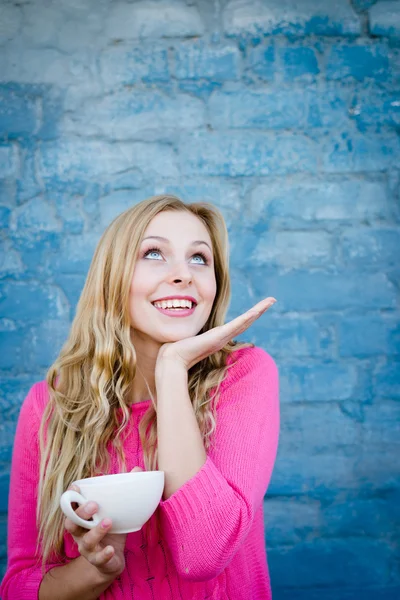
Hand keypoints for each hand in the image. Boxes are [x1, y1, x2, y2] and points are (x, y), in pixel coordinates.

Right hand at [64, 466, 142, 579]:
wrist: (111, 560)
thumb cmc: (110, 529)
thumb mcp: (116, 510)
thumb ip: (123, 491)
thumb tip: (137, 468)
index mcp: (82, 518)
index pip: (70, 506)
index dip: (70, 496)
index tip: (76, 487)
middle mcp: (80, 533)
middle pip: (72, 523)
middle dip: (81, 512)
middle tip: (94, 504)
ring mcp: (87, 548)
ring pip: (85, 541)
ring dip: (96, 531)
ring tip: (108, 521)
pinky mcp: (97, 560)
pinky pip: (97, 558)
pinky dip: (104, 553)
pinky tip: (110, 548)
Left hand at [156, 296, 275, 371]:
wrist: (172, 360)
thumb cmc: (175, 351)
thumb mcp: (185, 338)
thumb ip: (187, 334)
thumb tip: (179, 333)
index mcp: (216, 337)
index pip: (236, 324)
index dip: (247, 316)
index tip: (256, 309)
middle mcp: (222, 337)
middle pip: (245, 322)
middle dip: (258, 311)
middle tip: (271, 301)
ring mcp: (223, 337)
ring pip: (245, 321)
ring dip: (258, 311)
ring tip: (270, 301)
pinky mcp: (220, 336)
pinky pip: (238, 324)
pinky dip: (249, 317)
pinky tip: (257, 310)